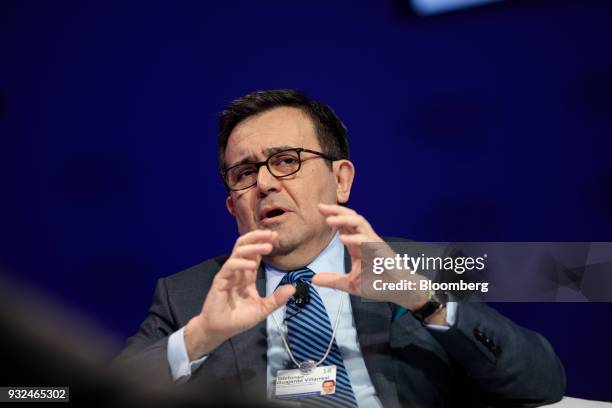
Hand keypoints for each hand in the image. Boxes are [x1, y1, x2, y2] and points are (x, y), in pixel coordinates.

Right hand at [184, 230, 294, 359]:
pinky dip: (241, 263)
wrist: (220, 331)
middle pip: (245, 246)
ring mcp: (228, 274)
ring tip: (267, 247)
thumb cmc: (238, 319)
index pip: (255, 254)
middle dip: (257, 238)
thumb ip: (276, 299)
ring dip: (253, 247)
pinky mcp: (220, 281)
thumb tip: (293, 288)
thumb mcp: (262, 309)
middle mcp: (237, 271)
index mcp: (247, 276)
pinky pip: (230, 266)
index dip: (264, 244)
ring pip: (238, 252)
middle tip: (272, 235)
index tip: (276, 237)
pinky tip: (253, 265)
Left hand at [312, 203, 430, 310]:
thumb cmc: (380, 284)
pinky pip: (368, 241)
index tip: (318, 210)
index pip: (344, 225)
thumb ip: (333, 280)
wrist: (401, 291)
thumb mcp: (351, 284)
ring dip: (344, 220)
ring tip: (329, 220)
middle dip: (336, 211)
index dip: (332, 216)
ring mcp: (374, 244)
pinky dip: (355, 239)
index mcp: (358, 245)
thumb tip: (313, 279)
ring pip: (360, 224)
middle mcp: (365, 240)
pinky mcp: (382, 252)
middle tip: (321, 207)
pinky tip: (343, 239)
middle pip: (351, 218)